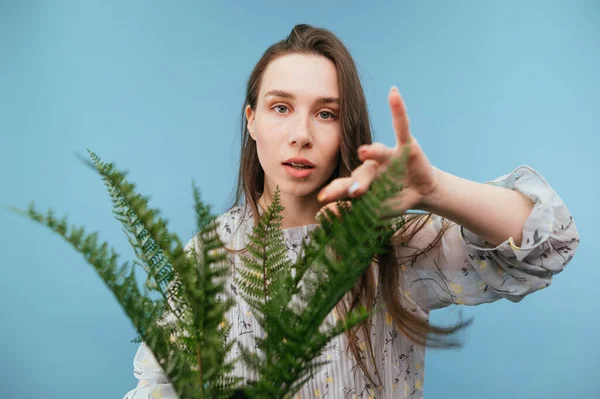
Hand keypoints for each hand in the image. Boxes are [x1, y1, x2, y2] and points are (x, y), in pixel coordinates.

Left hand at [317, 86, 439, 217]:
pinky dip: (399, 110)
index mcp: (361, 181)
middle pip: (362, 173)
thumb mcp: (374, 211)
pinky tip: (394, 93)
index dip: (336, 192)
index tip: (323, 199)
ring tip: (363, 152)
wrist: (421, 192)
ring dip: (372, 152)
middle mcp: (370, 166)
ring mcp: (387, 154)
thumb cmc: (393, 200)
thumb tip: (319, 216)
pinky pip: (402, 125)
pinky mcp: (406, 145)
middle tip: (351, 192)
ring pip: (378, 153)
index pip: (346, 186)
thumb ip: (350, 211)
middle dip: (357, 182)